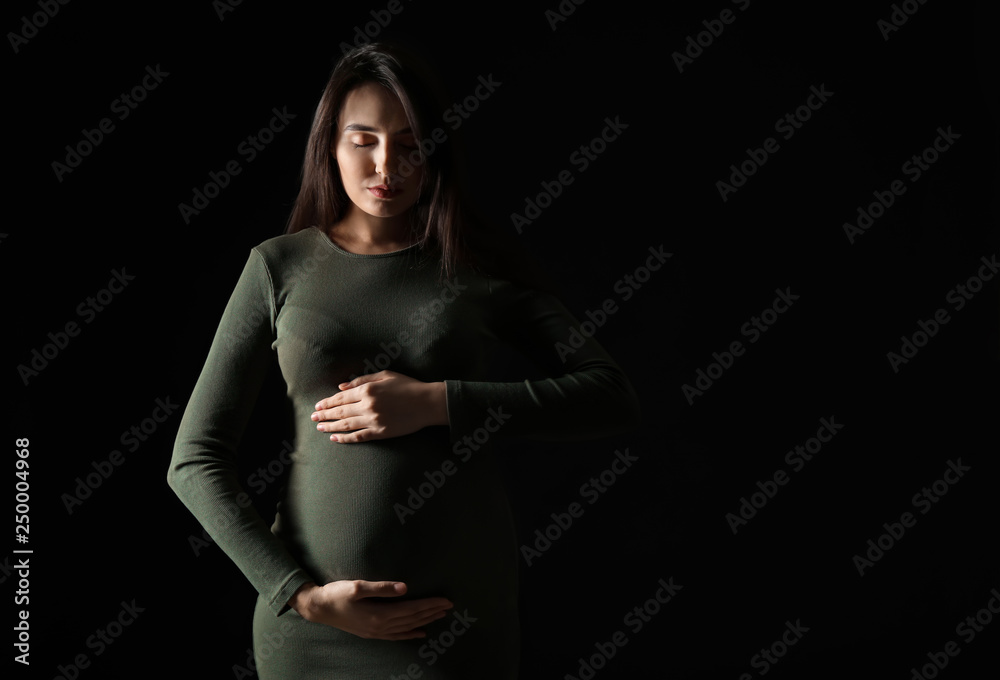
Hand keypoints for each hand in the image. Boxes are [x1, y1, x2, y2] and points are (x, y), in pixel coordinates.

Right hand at [287, 580, 453, 639]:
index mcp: (379, 614)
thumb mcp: (358, 586)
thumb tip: (405, 587)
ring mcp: (376, 632)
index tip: (445, 600)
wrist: (318, 608)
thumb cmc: (337, 594)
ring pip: (407, 627)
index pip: (412, 609)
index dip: (429, 604)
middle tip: (449, 606)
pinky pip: (396, 635)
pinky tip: (419, 633)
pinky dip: (410, 634)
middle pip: (412, 619)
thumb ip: (382, 587)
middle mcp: (380, 626)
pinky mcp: (371, 632)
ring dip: (424, 621)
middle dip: (432, 612)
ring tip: (439, 616)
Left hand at [312, 370, 447, 442]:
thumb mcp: (385, 375)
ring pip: (346, 425)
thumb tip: (341, 387)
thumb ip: (361, 380)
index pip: (341, 398)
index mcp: (367, 390)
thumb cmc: (408, 386)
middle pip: (340, 412)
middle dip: (324, 414)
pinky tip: (335, 438)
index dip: (327, 402)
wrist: (427, 403)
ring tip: (319, 427)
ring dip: (330, 426)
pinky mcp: (380, 432)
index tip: (318, 405)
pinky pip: (358, 436)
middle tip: (313, 417)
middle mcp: (367, 406)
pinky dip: (345, 438)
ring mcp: (373, 420)